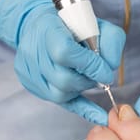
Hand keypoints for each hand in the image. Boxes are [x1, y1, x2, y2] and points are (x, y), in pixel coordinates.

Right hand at [0, 0, 125, 123]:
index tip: (105, 71)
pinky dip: (81, 108)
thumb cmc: (70, 24)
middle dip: (87, 80)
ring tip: (85, 76)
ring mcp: (29, 71)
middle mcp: (33, 52)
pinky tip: (98, 115)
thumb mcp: (96, 23)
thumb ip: (110, 41)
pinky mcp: (31, 84)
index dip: (90, 66)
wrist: (39, 26)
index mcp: (48, 30)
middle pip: (63, 79)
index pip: (66, 53)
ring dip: (80, 88)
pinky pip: (59, 102)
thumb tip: (110, 67)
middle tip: (97, 73)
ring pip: (60, 94)